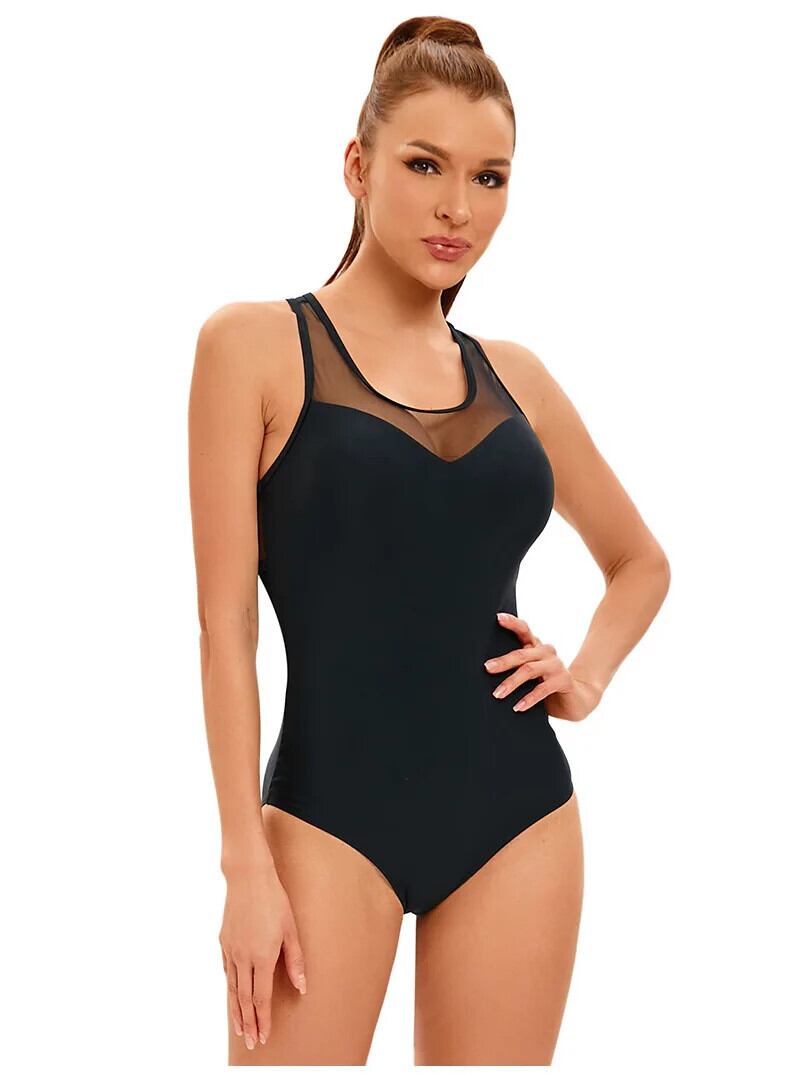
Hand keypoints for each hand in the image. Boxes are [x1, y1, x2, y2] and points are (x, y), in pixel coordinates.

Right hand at [219, 864, 306, 1050]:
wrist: (248, 877)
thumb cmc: (275, 899)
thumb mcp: (292, 929)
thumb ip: (296, 960)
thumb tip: (302, 987)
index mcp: (263, 956)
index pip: (261, 998)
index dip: (263, 1019)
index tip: (264, 1035)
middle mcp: (244, 957)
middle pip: (244, 999)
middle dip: (249, 1023)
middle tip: (252, 1042)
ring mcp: (231, 950)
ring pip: (232, 988)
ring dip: (236, 1011)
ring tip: (240, 1028)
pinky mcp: (224, 941)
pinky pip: (226, 970)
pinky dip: (229, 986)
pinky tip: (231, 994)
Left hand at [484, 611, 602, 721]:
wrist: (575, 700)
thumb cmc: (545, 685)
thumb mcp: (529, 674)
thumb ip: (515, 668)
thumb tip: (487, 670)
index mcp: (536, 646)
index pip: (524, 629)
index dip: (512, 622)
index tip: (497, 617)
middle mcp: (546, 652)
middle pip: (522, 653)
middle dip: (503, 661)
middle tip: (487, 668)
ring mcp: (556, 665)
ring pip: (529, 670)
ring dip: (511, 682)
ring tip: (498, 694)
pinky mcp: (564, 680)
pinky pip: (543, 689)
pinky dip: (529, 698)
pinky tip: (518, 707)